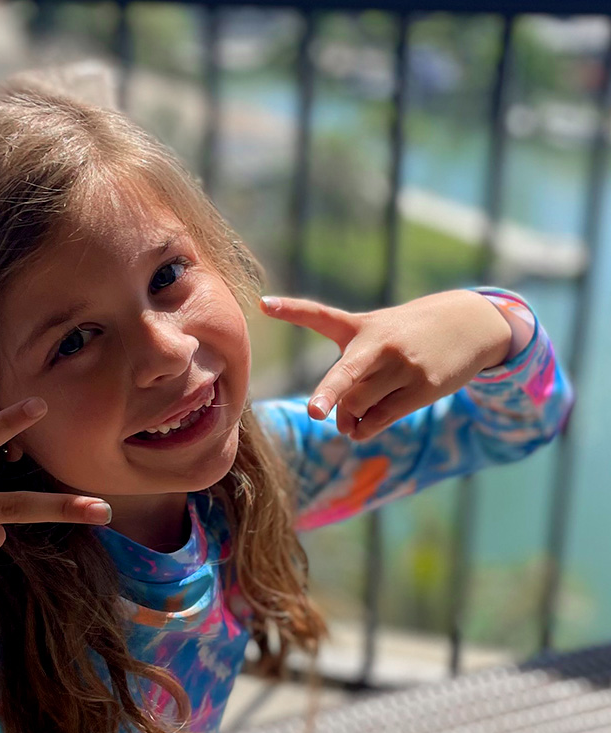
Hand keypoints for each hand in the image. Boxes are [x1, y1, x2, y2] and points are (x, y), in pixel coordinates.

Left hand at [263, 291, 519, 440]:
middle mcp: (378, 345)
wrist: (468, 325)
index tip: (264, 303)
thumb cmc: (405, 338)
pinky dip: (363, 429)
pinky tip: (361, 427)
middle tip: (315, 413)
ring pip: (357, 406)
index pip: (319, 315)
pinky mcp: (422, 387)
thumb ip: (352, 386)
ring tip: (353, 416)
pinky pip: (379, 419)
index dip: (291, 309)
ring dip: (347, 419)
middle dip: (328, 394)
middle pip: (345, 375)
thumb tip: (346, 429)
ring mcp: (402, 366)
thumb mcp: (376, 344)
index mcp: (359, 327)